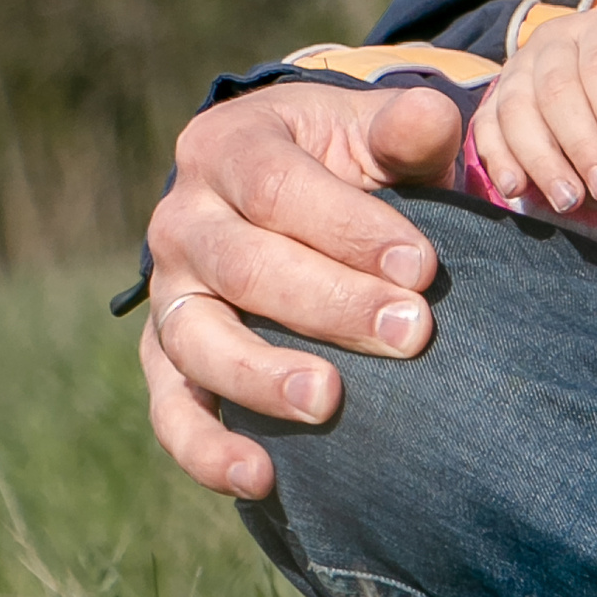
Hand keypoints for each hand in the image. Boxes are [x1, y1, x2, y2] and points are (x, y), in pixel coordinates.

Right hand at [141, 79, 467, 501]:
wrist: (295, 193)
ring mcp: (167, 293)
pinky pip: (172, 410)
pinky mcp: (166, 358)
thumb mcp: (375, 132)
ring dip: (262, 376)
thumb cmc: (351, 162)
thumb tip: (430, 118)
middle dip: (330, 303)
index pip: (278, 186)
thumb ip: (405, 128)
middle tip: (411, 333)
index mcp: (228, 145)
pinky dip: (206, 449)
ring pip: (197, 341)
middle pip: (243, 266)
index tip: (423, 268)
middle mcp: (181, 219)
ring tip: (329, 401)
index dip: (349, 227)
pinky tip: (260, 478)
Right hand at [470, 6, 596, 217]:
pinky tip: (517, 190)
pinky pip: (487, 128)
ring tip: (570, 200)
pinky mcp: (495, 104)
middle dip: (581, 144)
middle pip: (556, 91)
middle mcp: (553, 43)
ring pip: (516, 110)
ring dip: (541, 159)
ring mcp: (518, 72)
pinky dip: (498, 158)